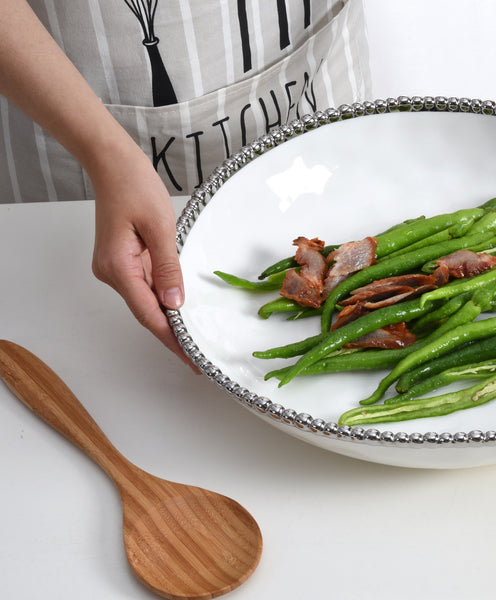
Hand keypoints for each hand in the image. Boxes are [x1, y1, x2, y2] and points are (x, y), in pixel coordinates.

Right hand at [89, 140, 196, 370]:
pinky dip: (163, 299)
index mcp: (118, 267)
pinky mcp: (122, 259)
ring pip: (146, 300)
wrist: (114, 163)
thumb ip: (168, 267)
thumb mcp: (160, 227)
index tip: (190, 359)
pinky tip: (180, 310)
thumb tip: (175, 303)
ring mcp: (115, 267)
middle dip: (172, 335)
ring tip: (194, 340)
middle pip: (146, 312)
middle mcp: (111, 272)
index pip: (149, 314)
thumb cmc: (135, 187)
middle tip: (197, 358)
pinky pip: (145, 285)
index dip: (172, 339)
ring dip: (169, 318)